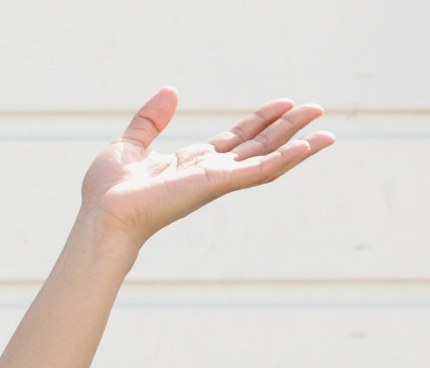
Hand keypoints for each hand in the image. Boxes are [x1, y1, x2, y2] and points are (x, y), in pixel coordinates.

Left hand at [80, 88, 333, 243]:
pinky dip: (284, 159)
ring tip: (326, 131)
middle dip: (288, 128)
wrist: (103, 215)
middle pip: (258, 146)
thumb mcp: (131, 143)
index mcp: (192, 164)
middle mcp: (210, 172)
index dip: (260, 121)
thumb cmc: (109, 191)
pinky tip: (307, 147)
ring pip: (266, 159)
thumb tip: (170, 91)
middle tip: (316, 110)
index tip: (283, 104)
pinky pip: (258, 171)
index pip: (236, 140)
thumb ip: (151, 120)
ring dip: (297, 144)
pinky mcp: (217, 184)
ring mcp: (216, 180)